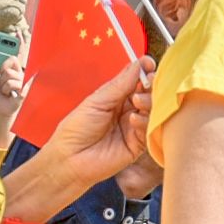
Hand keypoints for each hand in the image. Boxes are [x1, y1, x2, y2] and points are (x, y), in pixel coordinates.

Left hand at [9, 60, 153, 215]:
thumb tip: (139, 64)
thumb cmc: (76, 129)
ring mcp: (134, 126)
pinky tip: (133, 120)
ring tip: (137, 102)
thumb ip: (121, 84)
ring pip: (154, 110)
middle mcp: (128, 110)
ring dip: (149, 102)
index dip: (144, 71)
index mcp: (116, 97)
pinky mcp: (139, 144)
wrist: (70, 160)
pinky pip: (151, 129)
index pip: (137, 80)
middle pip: (149, 93)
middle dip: (151, 85)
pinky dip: (145, 121)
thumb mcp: (98, 101)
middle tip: (148, 82)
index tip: (149, 64)